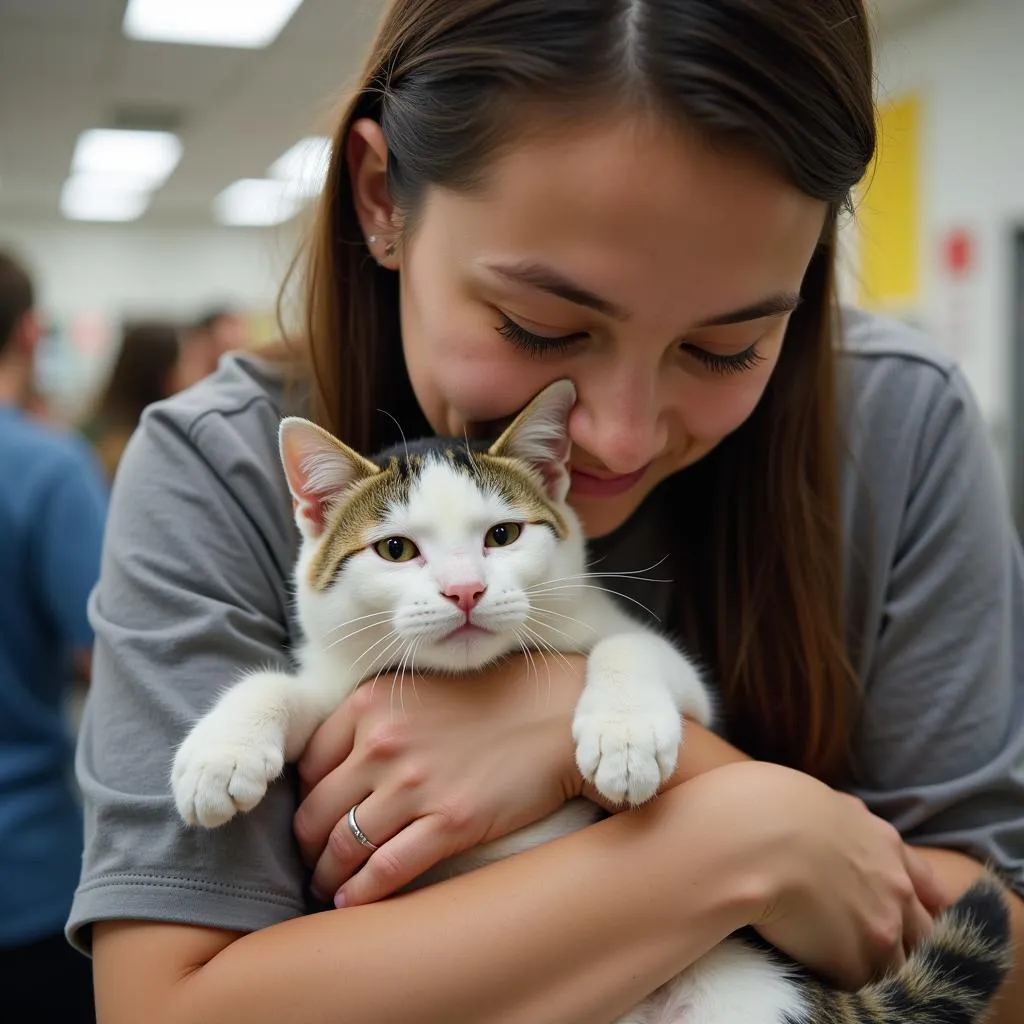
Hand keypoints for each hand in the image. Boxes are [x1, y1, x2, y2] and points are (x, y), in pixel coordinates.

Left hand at [293, 653, 585, 906]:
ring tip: (327, 887)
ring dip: (328, 876)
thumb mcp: (417, 691)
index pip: (308, 764)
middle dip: (307, 846)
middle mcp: (384, 742)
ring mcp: (416, 783)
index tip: (312, 817)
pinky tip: (352, 903)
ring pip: (345, 845)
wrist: (555, 714)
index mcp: (370, 703)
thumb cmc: (488, 700)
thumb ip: (373, 720)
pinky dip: (361, 893)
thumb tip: (334, 770)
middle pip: (318, 810)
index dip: (304, 797)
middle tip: (311, 862)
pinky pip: (387, 869)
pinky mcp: (450, 820)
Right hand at [700, 762, 945, 988]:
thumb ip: (843, 817)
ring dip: (875, 966)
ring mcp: (880, 928)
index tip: (910, 915)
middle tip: (869, 942)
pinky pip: (857, 985)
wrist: (748, 839)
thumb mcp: (819, 797)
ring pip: (898, 966)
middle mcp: (894, 887)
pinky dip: (840, 980)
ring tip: (838, 960)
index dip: (920, 904)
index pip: (928, 888)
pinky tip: (817, 970)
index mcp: (885, 843)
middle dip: (905, 940)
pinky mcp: (851, 963)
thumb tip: (837, 822)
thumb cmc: (767, 804)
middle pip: (924, 933)